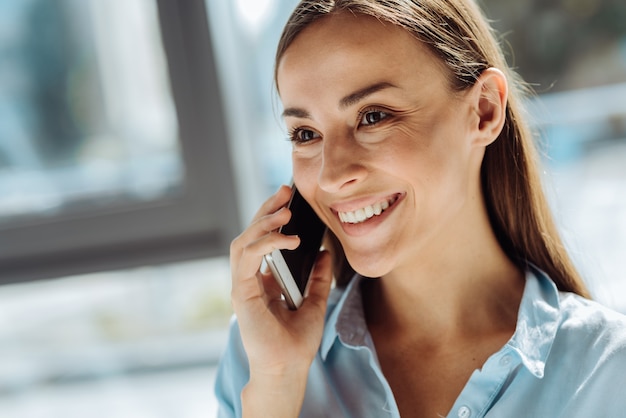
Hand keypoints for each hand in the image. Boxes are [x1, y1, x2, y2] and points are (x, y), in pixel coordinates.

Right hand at [229, 185, 332, 415]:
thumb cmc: (297, 342)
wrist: (288, 368)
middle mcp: (249, 280)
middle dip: (266, 211)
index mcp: (262, 281)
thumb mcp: (316, 302)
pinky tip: (287, 239)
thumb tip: (326, 253)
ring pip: (243, 241)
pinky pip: (247, 258)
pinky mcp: (241, 293)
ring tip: (285, 212)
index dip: (272, 218)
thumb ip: (319, 278)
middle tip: (284, 192)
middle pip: (250, 235)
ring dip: (263, 222)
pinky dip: (266, 243)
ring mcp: (242, 285)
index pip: (261, 241)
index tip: (289, 201)